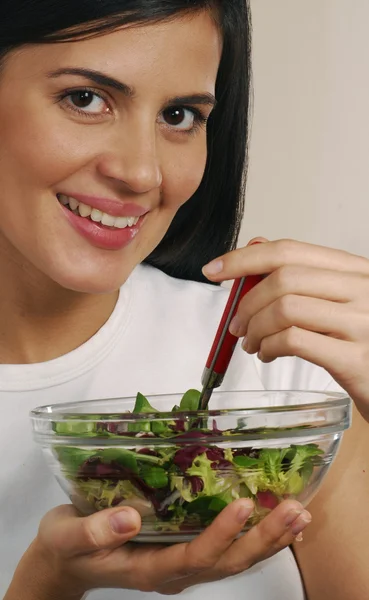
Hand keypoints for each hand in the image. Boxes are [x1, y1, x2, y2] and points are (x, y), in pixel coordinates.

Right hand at [5, 499, 310, 597]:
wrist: (67, 559)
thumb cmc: (67, 545)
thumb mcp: (68, 536)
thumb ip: (95, 530)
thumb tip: (129, 519)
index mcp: (149, 570)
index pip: (193, 557)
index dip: (220, 535)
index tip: (241, 507)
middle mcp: (173, 571)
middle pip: (226, 563)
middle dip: (262, 540)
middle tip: (294, 512)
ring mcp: (182, 564)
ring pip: (233, 559)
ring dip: (267, 539)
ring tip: (298, 516)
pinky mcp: (185, 549)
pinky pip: (226, 549)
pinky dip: (253, 536)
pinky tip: (273, 519)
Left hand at [203, 238, 368, 421]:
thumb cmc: (361, 342)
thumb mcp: (337, 303)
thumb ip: (301, 276)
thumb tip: (256, 246)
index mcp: (355, 270)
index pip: (290, 250)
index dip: (245, 258)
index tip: (214, 269)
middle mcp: (363, 289)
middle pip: (284, 279)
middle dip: (247, 302)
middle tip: (237, 326)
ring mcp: (362, 323)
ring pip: (285, 308)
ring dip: (255, 328)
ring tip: (252, 343)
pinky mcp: (355, 358)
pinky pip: (294, 340)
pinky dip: (269, 346)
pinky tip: (268, 354)